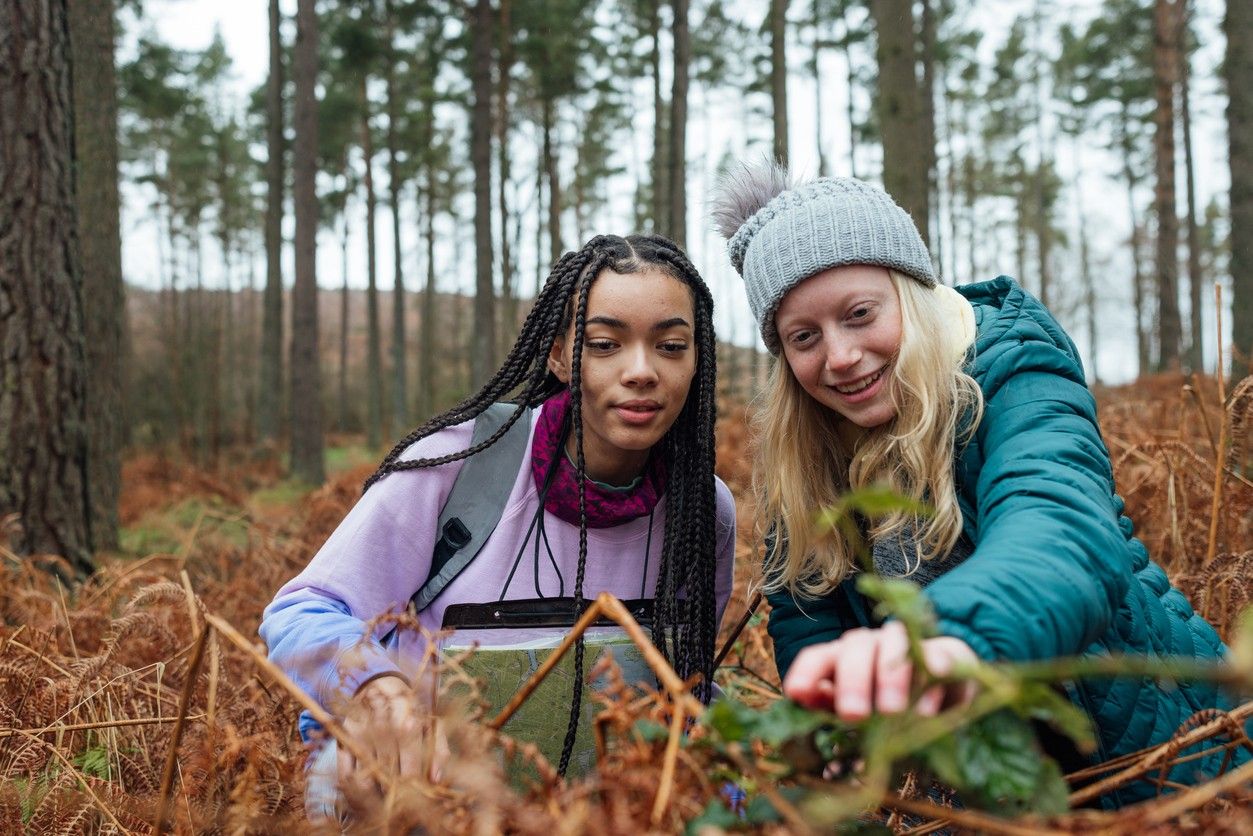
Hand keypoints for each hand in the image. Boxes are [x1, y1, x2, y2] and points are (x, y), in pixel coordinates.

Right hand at [337, 674, 449, 804]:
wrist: (380, 684)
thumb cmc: (412, 709)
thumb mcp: (432, 722)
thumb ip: (439, 750)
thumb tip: (436, 781)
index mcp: (407, 719)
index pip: (409, 763)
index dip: (413, 782)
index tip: (419, 794)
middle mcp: (381, 725)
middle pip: (388, 771)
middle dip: (396, 791)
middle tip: (403, 802)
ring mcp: (359, 731)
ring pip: (365, 776)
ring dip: (375, 794)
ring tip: (387, 801)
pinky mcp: (343, 737)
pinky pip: (345, 772)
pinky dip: (354, 788)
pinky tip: (368, 791)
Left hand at [782, 622, 977, 721]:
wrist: (945, 683)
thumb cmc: (889, 703)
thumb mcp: (860, 712)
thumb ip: (833, 712)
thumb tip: (807, 714)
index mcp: (841, 659)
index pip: (816, 657)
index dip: (805, 673)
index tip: (797, 694)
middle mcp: (870, 645)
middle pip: (854, 649)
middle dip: (851, 681)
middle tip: (853, 714)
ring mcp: (907, 645)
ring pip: (894, 645)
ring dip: (891, 678)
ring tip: (892, 711)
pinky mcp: (945, 652)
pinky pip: (937, 656)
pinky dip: (933, 678)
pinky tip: (928, 706)